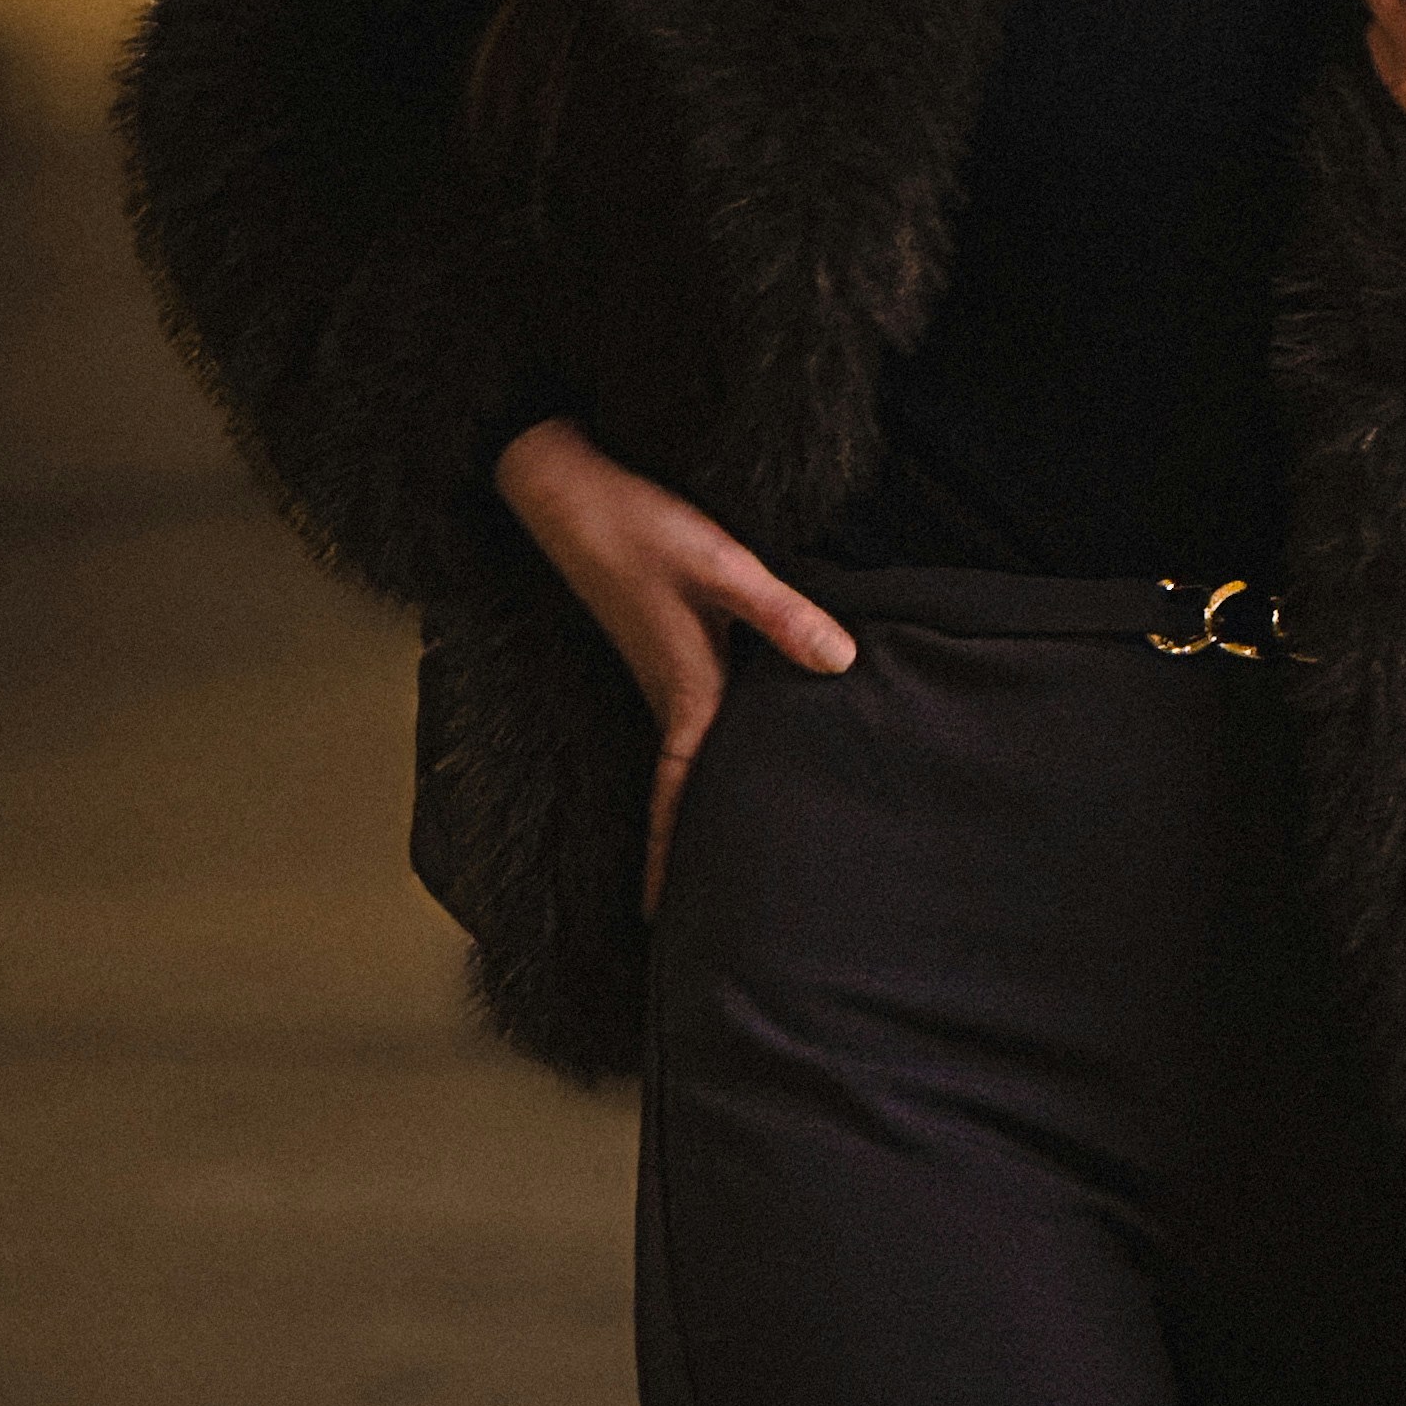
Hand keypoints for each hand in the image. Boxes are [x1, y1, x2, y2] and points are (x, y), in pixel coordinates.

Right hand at [493, 416, 854, 914]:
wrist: (562, 484)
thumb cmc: (636, 523)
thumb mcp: (720, 564)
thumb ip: (782, 613)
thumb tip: (843, 662)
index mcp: (683, 688)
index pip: (681, 794)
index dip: (674, 857)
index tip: (662, 921)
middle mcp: (670, 690)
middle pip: (690, 785)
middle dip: (696, 844)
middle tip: (716, 906)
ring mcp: (664, 668)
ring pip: (696, 749)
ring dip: (706, 796)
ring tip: (734, 845)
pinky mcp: (667, 640)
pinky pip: (696, 712)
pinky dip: (714, 746)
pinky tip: (743, 742)